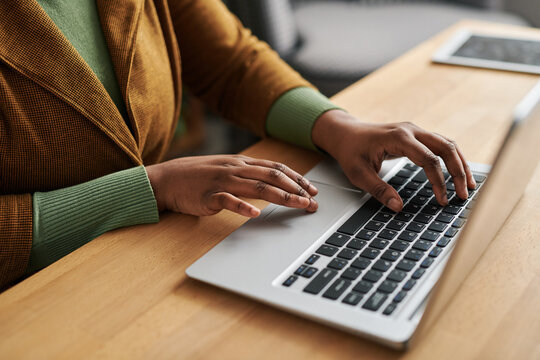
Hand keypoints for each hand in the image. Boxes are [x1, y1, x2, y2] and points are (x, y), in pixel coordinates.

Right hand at [145, 155, 317, 216]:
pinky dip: (243, 207)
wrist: (168, 178)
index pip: (276, 168)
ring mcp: (223, 181)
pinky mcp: (209, 196)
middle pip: (273, 176)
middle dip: (297, 189)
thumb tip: (273, 182)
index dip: (297, 178)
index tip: (312, 189)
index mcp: (242, 163)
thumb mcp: (227, 168)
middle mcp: (236, 169)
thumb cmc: (199, 176)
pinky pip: (228, 200)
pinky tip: (255, 214)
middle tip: (313, 201)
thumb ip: (248, 174)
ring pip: (258, 187)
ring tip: (298, 205)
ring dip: (281, 197)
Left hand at [312, 110, 475, 211]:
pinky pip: (441, 144)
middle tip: (463, 194)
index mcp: (398, 137)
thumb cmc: (350, 151)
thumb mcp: (358, 174)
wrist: (345, 133)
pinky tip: (458, 173)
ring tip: (469, 186)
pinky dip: (452, 159)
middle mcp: (411, 130)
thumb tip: (397, 207)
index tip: (442, 200)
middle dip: (458, 172)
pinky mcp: (416, 136)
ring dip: (460, 164)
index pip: (428, 159)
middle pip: (445, 148)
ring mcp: (415, 131)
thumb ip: (378, 190)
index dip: (438, 181)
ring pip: (447, 144)